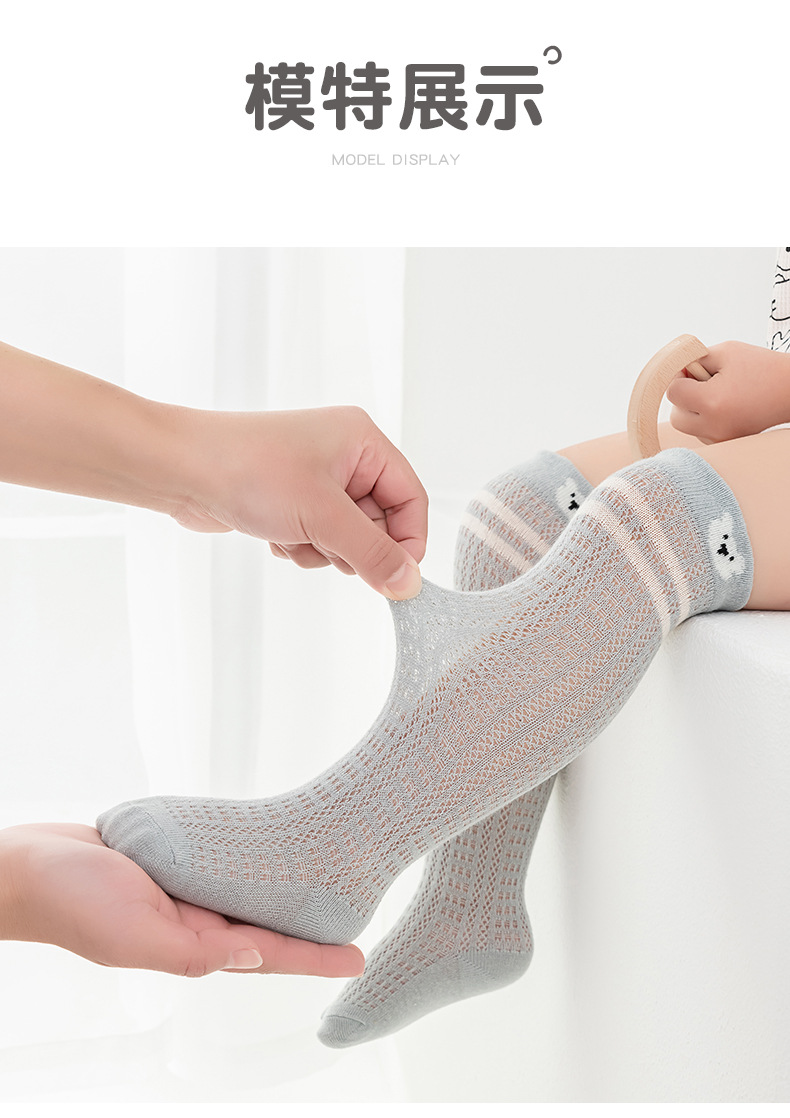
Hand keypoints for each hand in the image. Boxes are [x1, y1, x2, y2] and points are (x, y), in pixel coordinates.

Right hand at [0, 823, 363, 977]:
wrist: (28, 865)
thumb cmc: (71, 902)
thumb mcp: (131, 935)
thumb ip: (190, 952)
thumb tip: (253, 958)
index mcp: (189, 945)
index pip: (267, 954)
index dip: (314, 957)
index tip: (357, 958)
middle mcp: (193, 921)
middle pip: (266, 923)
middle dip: (311, 922)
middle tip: (360, 908)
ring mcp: (182, 890)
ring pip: (247, 889)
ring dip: (284, 887)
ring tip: (328, 878)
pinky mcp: (170, 861)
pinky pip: (219, 860)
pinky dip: (248, 856)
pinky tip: (270, 847)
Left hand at [173, 405, 427, 599]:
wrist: (180, 469)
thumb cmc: (248, 471)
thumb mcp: (322, 517)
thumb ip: (372, 553)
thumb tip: (409, 583)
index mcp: (363, 441)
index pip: (411, 499)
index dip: (408, 541)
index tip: (396, 578)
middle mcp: (345, 455)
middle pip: (380, 522)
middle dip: (352, 546)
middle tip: (326, 547)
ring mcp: (316, 477)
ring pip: (347, 536)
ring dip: (323, 550)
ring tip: (292, 536)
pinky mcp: (292, 499)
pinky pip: (318, 538)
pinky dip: (301, 547)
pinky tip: (273, 536)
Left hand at [666, 341, 789, 443]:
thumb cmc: (761, 366)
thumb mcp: (726, 352)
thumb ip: (695, 360)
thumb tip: (676, 371)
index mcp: (711, 402)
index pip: (673, 393)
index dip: (679, 377)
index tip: (693, 370)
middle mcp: (713, 426)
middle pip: (676, 416)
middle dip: (683, 398)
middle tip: (702, 384)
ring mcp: (721, 438)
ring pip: (688, 427)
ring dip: (693, 410)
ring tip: (718, 394)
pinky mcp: (728, 443)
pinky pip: (702, 433)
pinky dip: (705, 420)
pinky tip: (724, 406)